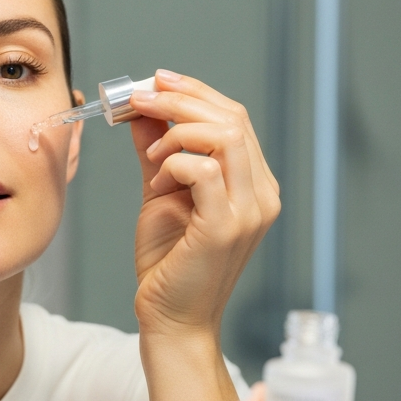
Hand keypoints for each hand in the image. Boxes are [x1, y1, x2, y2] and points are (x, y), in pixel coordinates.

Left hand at [129, 70, 280, 336]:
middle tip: (139, 98)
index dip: (195, 92)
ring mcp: (249, 211)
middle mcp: (261, 195)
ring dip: (177, 128)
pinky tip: (157, 180)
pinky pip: (205, 170)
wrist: (170, 318)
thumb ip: (157, 151)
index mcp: (254, 184)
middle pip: (233, 118)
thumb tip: (141, 110)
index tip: (156, 81)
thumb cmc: (169, 262)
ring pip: (225, 136)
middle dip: (181, 99)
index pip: (235, 118)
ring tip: (151, 150)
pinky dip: (174, 162)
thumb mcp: (161, 193)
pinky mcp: (225, 227)